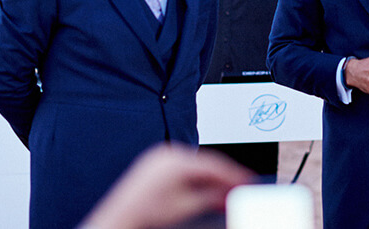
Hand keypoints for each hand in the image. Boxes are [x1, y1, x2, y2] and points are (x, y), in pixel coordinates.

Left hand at [81, 143, 254, 228]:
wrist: (121, 216)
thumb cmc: (146, 213)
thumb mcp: (188, 206)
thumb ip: (213, 195)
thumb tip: (231, 190)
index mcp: (177, 160)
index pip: (215, 165)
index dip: (234, 174)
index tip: (247, 180)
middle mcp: (169, 153)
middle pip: (207, 163)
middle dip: (224, 177)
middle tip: (239, 187)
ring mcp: (161, 156)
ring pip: (196, 164)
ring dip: (211, 178)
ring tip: (223, 192)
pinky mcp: (156, 163)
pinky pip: (184, 166)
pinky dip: (197, 177)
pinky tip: (205, 188)